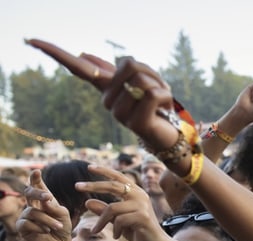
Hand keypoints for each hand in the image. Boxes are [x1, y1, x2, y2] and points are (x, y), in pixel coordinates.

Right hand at [17, 170, 71, 240]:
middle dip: (38, 193)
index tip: (37, 171)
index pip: (37, 185)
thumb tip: (45, 201)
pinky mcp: (21, 226)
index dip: (35, 178)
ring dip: (48, 220)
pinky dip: (40, 227)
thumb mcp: (63, 214)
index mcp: (42, 199)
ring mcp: (25, 215)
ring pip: (33, 212)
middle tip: (48, 197)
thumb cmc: (62, 226)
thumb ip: (54, 207)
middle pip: (28, 193)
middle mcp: (32, 205)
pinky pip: (28, 223)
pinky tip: (47, 231)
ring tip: (58, 226)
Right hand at [26, 39, 178, 152]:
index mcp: (105, 88)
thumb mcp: (138, 80)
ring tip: (161, 102)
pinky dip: (166, 96)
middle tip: (156, 90)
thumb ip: (116, 69)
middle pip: (129, 64)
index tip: (31, 41)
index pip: (76, 67)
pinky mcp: (135, 123)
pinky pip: (151, 94)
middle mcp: (107, 102)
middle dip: (151, 73)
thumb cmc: (155, 105)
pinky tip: (165, 108)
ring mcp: (119, 114)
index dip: (54, 52)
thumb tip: (83, 54)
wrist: (168, 135)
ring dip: (161, 86)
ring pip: (142, 79)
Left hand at [75, 165, 167, 240]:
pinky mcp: (142, 217)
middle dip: (93, 185)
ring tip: (96, 230)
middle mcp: (140, 195)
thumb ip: (104, 211)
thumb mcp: (117, 220)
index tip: (89, 166)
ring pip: (112, 208)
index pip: (119, 177)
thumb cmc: (137, 231)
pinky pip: (119, 220)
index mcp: (136, 193)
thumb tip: (87, 202)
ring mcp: (142, 206)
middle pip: (113, 186)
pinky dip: (114, 229)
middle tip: (76, 186)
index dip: (104, 171)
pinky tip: (116, 236)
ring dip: (101, 221)